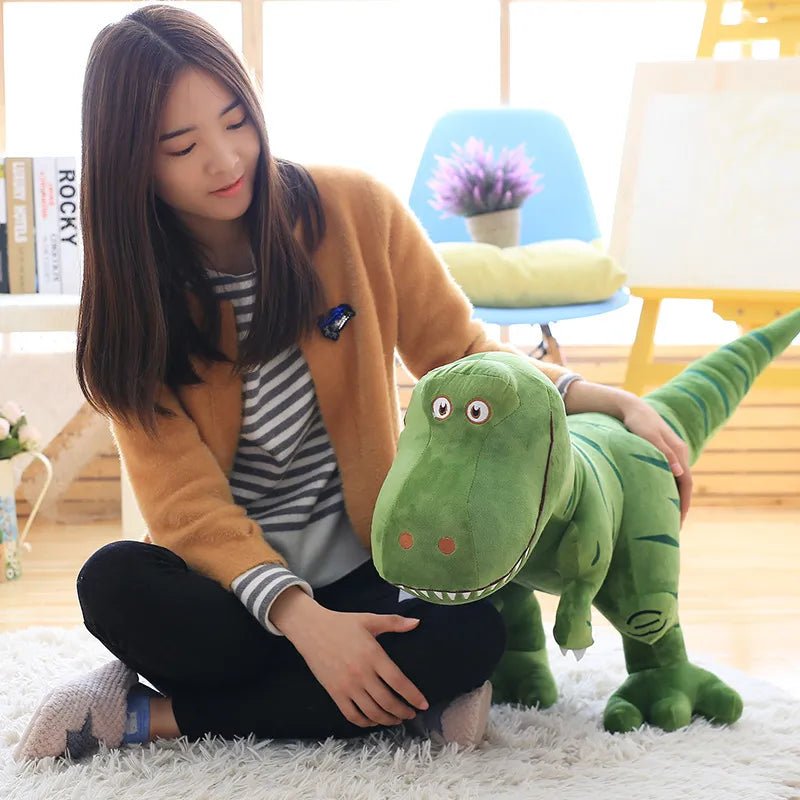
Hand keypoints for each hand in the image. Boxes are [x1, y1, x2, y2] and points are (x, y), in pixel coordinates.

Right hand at [274, 595, 428, 727]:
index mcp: (373, 655)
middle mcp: (361, 673)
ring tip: (397, 718)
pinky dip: (365, 722)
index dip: (413, 696)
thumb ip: (394, 622)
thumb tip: (417, 622)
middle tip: (411, 713)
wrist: (311, 629)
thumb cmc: (342, 623)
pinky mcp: (334, 693)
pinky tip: (374, 720)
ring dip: (387, 719)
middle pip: (387, 701)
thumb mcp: (369, 619)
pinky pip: (352, 715)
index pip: (398, 682)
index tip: (423, 704)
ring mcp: (347, 686)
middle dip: (403, 711)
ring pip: (372, 712)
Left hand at [620, 396, 692, 524]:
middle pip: (684, 484)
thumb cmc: (638, 422)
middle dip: (681, 505)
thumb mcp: (649, 437)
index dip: (684, 503)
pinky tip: (659, 498)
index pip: (686, 483)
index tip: (679, 521)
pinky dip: (667, 488)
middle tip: (674, 526)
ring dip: (675, 498)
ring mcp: (672, 454)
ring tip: (667, 517)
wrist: (632, 408)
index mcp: (679, 451)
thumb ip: (664, 454)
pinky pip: (669, 475)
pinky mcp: (663, 453)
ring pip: (677, 481)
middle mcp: (679, 453)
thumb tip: (680, 473)